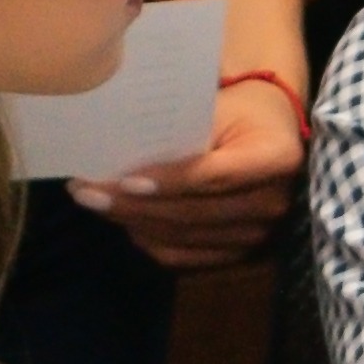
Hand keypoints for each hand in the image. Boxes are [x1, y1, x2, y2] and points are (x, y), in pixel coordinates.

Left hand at [76, 61, 305, 270]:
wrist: (269, 132)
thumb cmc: (237, 111)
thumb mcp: (216, 107)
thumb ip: (178, 129)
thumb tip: (117, 147)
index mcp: (277, 157)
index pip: (214, 176)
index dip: (169, 182)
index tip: (123, 180)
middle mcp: (274, 203)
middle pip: (194, 213)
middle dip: (133, 205)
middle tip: (86, 192)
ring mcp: (259, 235)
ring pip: (183, 238)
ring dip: (133, 222)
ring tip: (94, 203)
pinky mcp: (239, 254)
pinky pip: (184, 257)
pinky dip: (148, 239)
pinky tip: (123, 220)